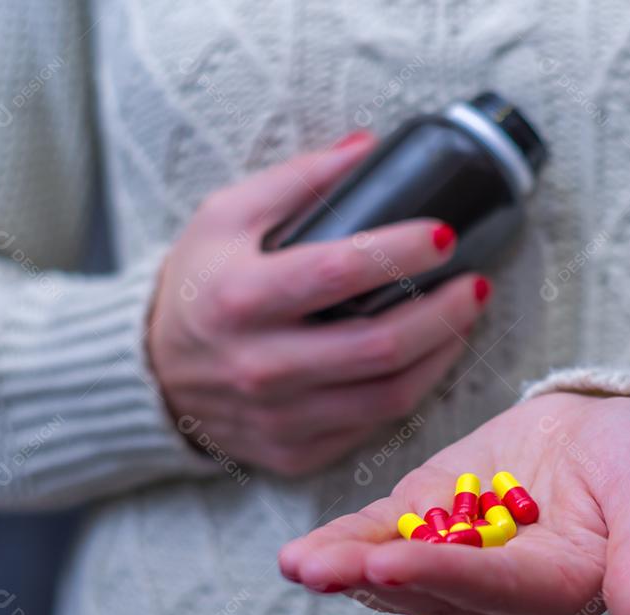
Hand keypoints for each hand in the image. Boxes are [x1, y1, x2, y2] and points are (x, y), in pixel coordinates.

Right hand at [147, 132, 489, 474]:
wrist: (153, 373)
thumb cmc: (199, 285)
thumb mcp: (225, 216)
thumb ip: (296, 180)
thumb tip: (367, 147)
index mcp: (238, 299)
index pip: (337, 274)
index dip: (401, 252)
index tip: (444, 235)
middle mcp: (259, 366)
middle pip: (379, 346)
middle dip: (444, 312)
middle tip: (477, 284)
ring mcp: (279, 418)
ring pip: (388, 395)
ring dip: (442, 353)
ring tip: (466, 317)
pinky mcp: (295, 451)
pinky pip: (372, 425)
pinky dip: (412, 388)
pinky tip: (429, 355)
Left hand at [278, 393, 629, 614]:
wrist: (615, 426)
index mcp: (558, 589)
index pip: (497, 588)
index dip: (444, 576)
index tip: (390, 565)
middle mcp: (503, 586)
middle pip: (433, 589)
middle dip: (375, 577)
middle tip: (318, 570)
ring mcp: (462, 553)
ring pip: (400, 569)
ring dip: (348, 568)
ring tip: (299, 564)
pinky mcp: (435, 516)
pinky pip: (388, 532)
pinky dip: (347, 540)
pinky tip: (303, 551)